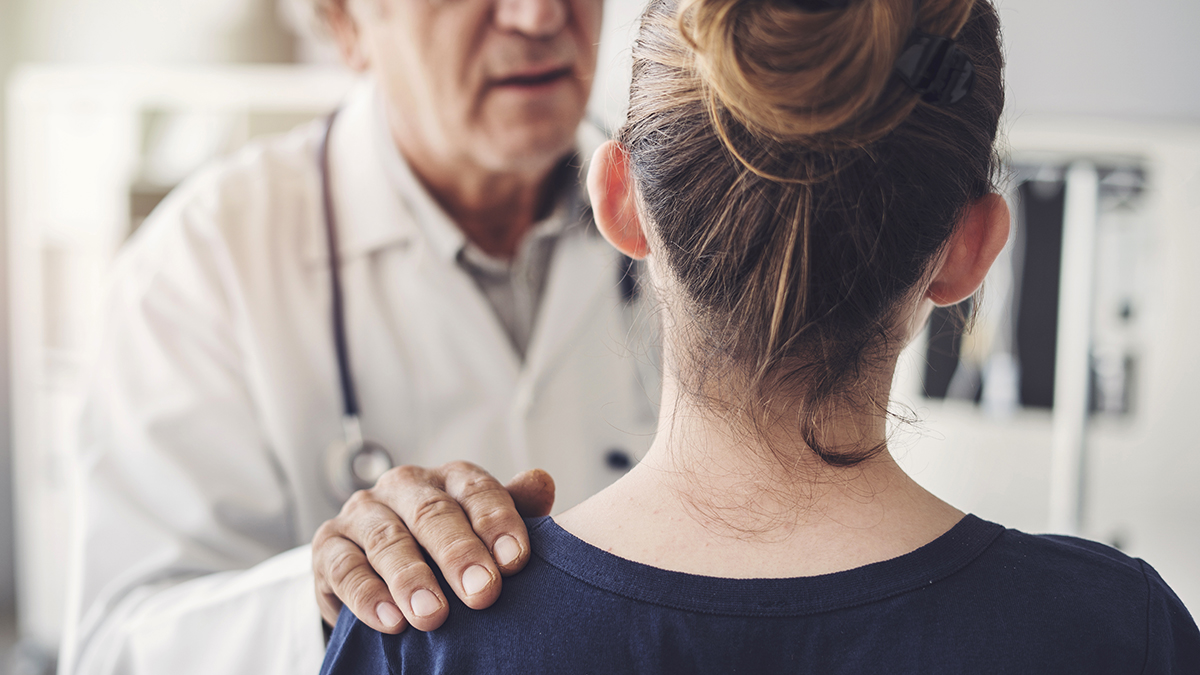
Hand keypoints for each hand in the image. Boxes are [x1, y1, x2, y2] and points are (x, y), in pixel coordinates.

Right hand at [312, 462, 554, 633]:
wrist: (380, 573)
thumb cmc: (445, 550)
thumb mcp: (481, 531)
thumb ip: (514, 510)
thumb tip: (542, 483)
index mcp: (448, 479)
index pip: (476, 490)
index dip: (498, 523)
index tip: (518, 561)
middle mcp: (404, 486)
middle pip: (432, 512)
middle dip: (459, 554)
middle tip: (483, 593)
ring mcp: (363, 513)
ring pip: (386, 539)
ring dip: (411, 579)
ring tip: (433, 616)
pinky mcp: (328, 545)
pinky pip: (344, 568)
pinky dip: (368, 596)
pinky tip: (391, 621)